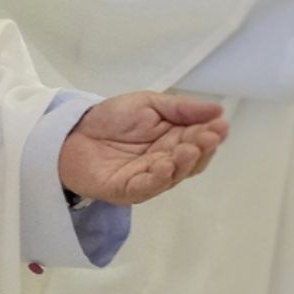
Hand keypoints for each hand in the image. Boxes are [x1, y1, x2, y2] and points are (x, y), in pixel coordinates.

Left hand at [57, 92, 227, 204]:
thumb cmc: (112, 119)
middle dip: (203, 148)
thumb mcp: (148, 103)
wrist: (72, 132)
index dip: (211, 134)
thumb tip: (217, 109)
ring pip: (173, 175)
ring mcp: (149, 178)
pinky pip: (146, 187)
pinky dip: (157, 179)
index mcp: (173, 141)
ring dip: (184, 163)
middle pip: (191, 160)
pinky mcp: (128, 190)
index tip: (220, 125)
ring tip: (190, 148)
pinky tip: (164, 165)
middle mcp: (166, 162)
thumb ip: (181, 108)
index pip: (199, 141)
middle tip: (210, 136)